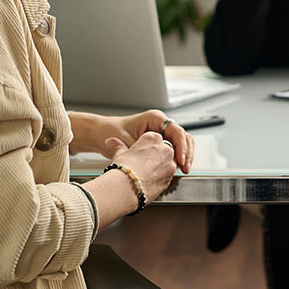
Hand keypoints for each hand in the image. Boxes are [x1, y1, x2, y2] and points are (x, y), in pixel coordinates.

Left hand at [69, 110, 194, 172]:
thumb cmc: (110, 131)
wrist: (101, 133)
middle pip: (184, 137)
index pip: (177, 131)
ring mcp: (162, 132)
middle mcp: (161, 124)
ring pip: (182, 143)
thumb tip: (152, 162)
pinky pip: (175, 149)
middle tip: (186, 168)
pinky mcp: (160, 142)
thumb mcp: (124, 140)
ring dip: (185, 156)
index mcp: (155, 118)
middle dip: (187, 153)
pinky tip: (177, 169)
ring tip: (184, 170)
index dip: (181, 147)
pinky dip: (178, 159)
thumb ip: (139, 150)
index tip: (180, 160)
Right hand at [104, 132, 178, 202]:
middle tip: (141, 165)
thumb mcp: (119, 154)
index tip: (139, 154)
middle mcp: (165, 148)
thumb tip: (111, 142)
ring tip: (144, 174)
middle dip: (154, 156)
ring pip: (166, 162)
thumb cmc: (123, 170)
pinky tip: (149, 181)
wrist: (126, 189)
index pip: (153, 139)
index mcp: (153, 138)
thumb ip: (118, 146)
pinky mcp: (171, 177)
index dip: (145, 147)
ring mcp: (170, 163)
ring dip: (159, 167)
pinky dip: (160, 177)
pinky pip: (167, 175)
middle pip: (162, 149)